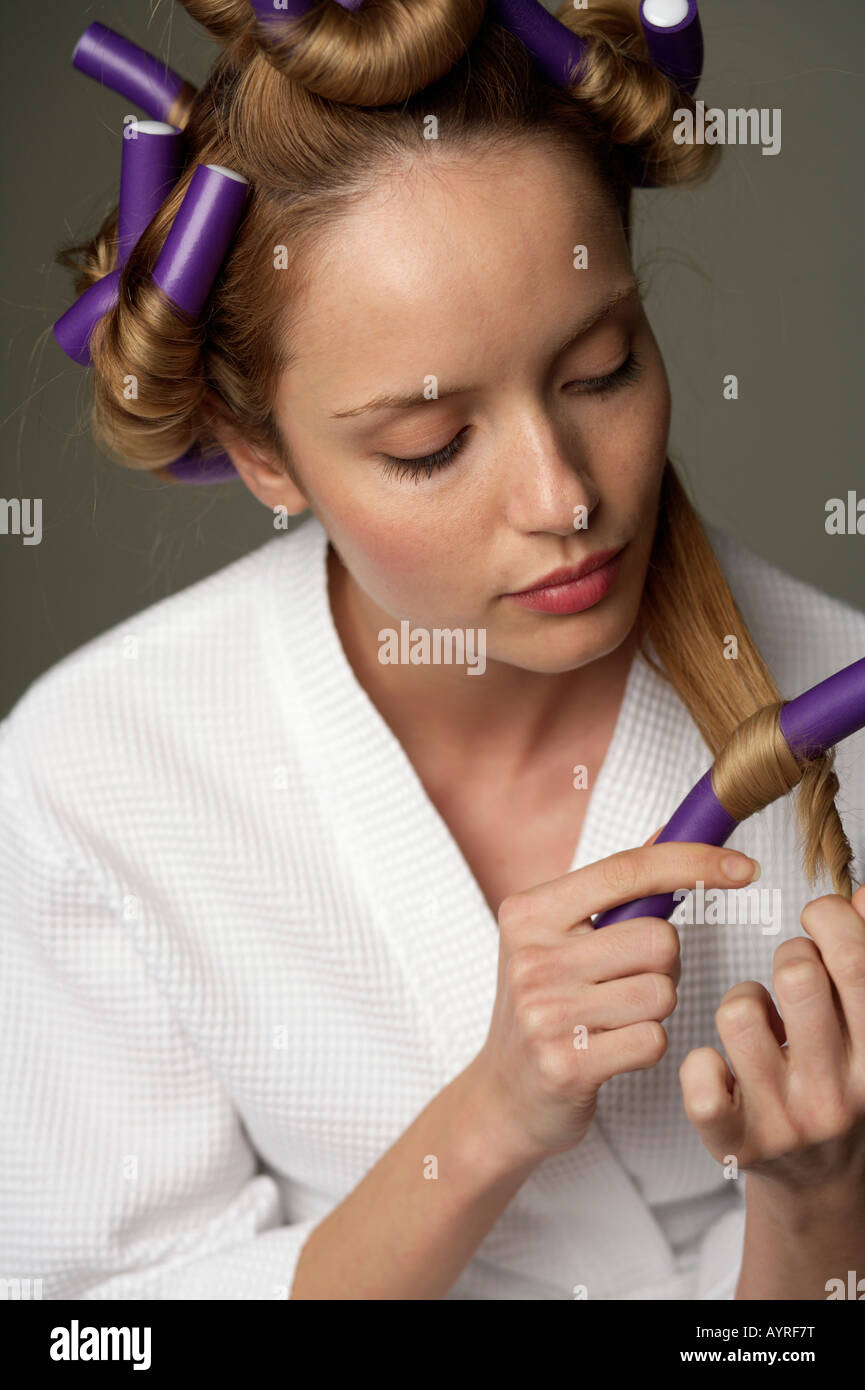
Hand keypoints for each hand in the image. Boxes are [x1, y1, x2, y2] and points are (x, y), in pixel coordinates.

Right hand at [466, 838, 760, 1169]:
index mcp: (529, 912)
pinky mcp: (566, 1064)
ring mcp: (545, 1012)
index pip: (627, 869)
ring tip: (614, 1017)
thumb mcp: (560, 936)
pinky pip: (655, 1040)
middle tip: (625, 981)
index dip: (694, 862)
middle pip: (659, 939)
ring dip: (655, 1008)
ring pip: (663, 992)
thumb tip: (672, 828)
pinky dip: (647, 1045)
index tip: (744, 867)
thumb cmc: (545, 1005)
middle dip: (663, 964)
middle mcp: (532, 956)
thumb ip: (615, 886)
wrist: (504, 1094)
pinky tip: (612, 1050)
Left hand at [680, 885, 864, 1197]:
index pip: (855, 962)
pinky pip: (700, 1081)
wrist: (820, 1184)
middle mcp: (838, 1091)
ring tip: (759, 1021)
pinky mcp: (736, 1142)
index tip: (818, 919)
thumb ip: (863, 965)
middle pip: (798, 976)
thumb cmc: (840, 1085)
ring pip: (738, 1013)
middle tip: (793, 974)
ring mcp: (786, 1119)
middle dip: (789, 955)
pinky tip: (720, 1065)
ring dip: (742, 1001)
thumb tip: (858, 895)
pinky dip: (700, 1063)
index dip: (828, 918)